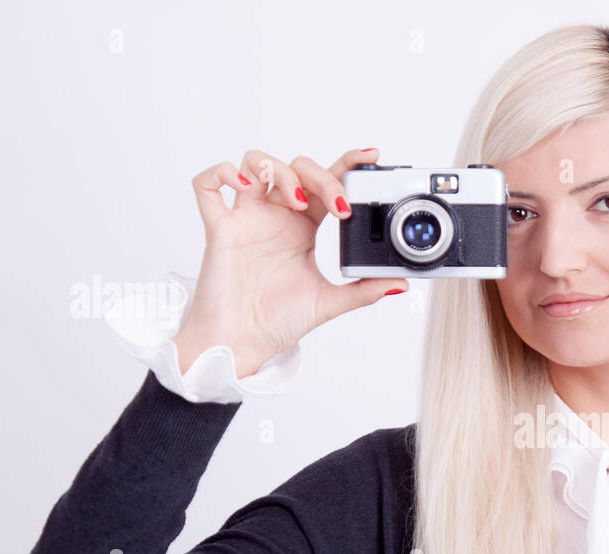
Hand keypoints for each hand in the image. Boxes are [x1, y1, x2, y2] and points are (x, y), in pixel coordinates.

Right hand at [174, 147, 408, 376]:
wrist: (244, 343)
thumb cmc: (278, 321)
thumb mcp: (329, 302)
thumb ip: (364, 291)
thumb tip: (401, 283)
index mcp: (303, 227)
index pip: (324, 182)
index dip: (345, 163)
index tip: (370, 156)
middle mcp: (276, 216)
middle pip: (296, 167)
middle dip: (320, 176)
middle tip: (338, 206)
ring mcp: (246, 218)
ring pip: (255, 163)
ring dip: (279, 171)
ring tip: (297, 203)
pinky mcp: (219, 228)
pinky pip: (207, 185)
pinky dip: (221, 173)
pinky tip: (242, 186)